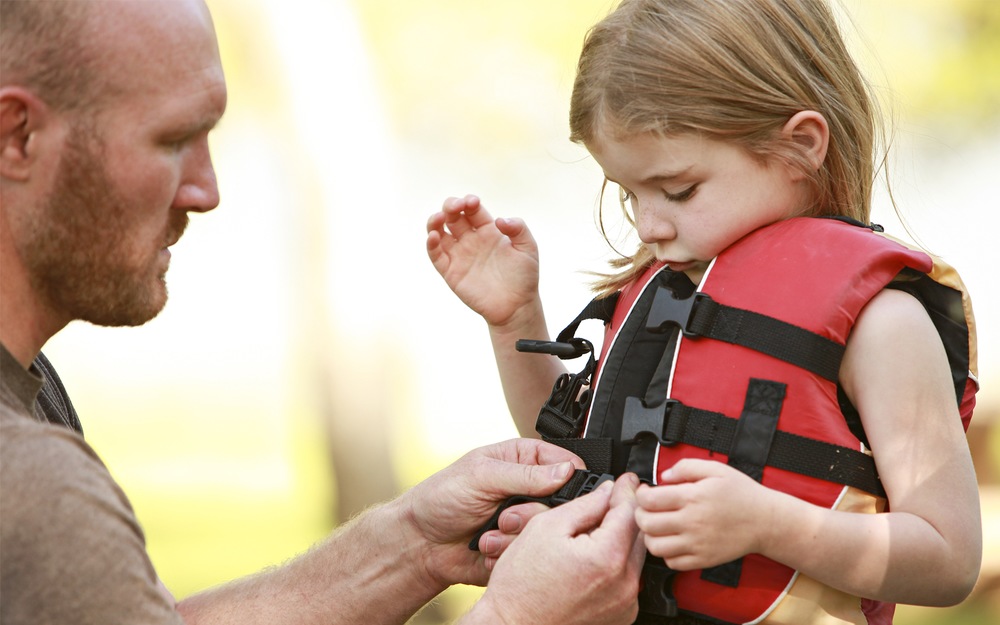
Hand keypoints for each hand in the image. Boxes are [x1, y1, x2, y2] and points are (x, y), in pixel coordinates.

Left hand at [398, 438, 585, 588]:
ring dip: (516, 536)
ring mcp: (526, 521)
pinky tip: (486, 549)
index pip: (565, 463)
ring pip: (548, 532)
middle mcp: (530, 490)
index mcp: (524, 461)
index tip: (558, 492)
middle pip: (563, 503)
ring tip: (488, 534)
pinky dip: (507, 554)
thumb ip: (524, 474)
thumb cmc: (442, 498)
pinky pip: (532, 555)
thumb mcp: (481, 476)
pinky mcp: (520, 548)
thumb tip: (565, 470)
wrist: (421, 543)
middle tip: (505, 517)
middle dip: (532, 514)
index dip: (568, 478)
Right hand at [426, 195, 540, 327]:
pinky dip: (431, 244)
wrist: (517, 306)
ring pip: (439, 232)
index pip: (472, 210)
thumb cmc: (524, 276)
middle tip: (456, 206)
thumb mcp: (528, 248)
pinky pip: (436, 255)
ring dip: (435, 221)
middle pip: (453, 216)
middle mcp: (470, 239)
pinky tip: (434, 236)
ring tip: (439, 217)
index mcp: (488, 230)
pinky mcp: (451, 272)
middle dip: (451, 206)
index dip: (469, 202)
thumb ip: (519, 228)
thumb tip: (499, 220)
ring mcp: (459, 255)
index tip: (473, 202)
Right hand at [466, 474, 644, 624]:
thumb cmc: (521, 586)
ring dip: (620, 540)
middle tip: (606, 503)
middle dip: (624, 514)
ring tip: (591, 536)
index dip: (627, 489)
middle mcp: (623, 583)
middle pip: (637, 534)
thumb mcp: (545, 528)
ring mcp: (624, 603)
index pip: (630, 511)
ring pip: (634, 557)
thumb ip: (583, 505)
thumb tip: (606, 492)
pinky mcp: (621, 615)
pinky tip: (591, 562)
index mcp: (607, 557)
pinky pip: (627, 580)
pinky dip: (616, 565)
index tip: (625, 480)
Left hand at [635, 459, 769, 569]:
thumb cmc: (742, 494)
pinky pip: (672, 563)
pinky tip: (672, 541)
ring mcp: (696, 544)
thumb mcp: (716, 469)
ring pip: (655, 547)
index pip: (649, 500)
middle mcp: (692, 523)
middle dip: (640, 514)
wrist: (765, 521)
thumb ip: (686, 467)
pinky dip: (666, 553)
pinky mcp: (702, 560)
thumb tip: (664, 475)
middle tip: (647, 509)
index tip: (645, 491)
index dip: (640, 494)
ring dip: (650, 536)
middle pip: (647, 524)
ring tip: (657, 526)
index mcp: (692, 497)